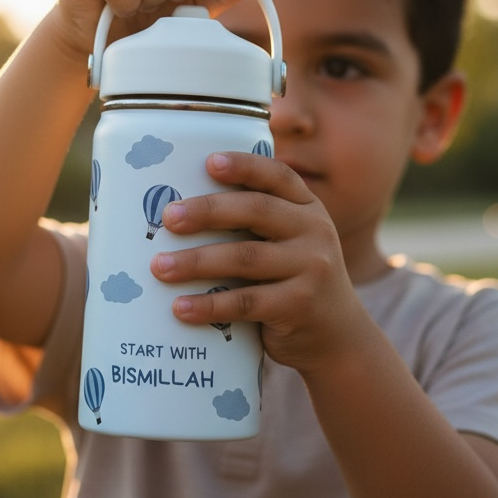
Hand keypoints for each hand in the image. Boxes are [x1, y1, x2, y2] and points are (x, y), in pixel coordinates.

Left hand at [149, 151, 360, 374]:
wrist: (337, 335)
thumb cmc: (292, 279)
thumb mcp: (289, 242)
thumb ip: (255, 224)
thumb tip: (178, 212)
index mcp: (306, 206)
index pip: (277, 176)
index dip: (244, 166)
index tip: (209, 162)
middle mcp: (314, 230)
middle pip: (256, 210)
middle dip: (207, 211)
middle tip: (168, 218)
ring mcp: (311, 268)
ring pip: (245, 257)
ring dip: (196, 261)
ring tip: (159, 267)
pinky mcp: (300, 305)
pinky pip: (247, 302)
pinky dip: (210, 305)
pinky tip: (180, 307)